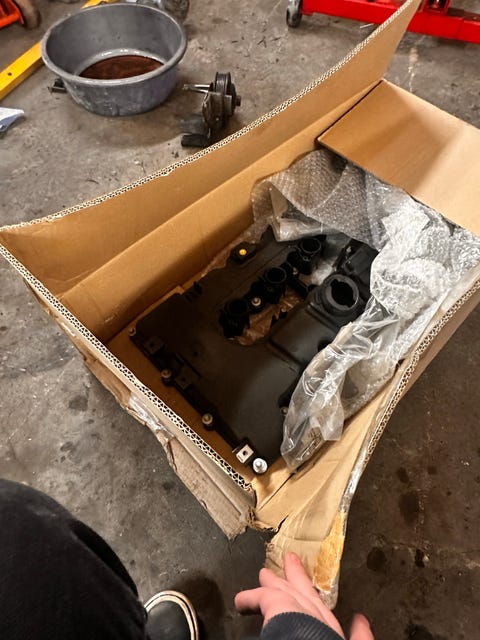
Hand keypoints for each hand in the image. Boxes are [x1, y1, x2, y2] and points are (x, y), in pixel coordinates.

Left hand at [234, 552, 373, 639]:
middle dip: (297, 576)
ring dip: (275, 581)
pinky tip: (240, 601)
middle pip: (304, 591)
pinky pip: (259, 597)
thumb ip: (359, 635)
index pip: (321, 608)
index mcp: (328, 625)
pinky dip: (249, 598)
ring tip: (265, 575)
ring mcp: (297, 605)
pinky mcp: (278, 602)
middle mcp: (313, 611)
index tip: (314, 588)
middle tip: (291, 563)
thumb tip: (362, 621)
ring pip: (284, 589)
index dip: (317, 597)